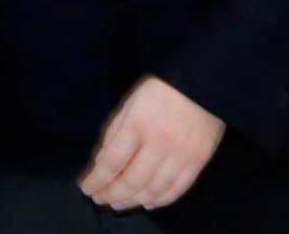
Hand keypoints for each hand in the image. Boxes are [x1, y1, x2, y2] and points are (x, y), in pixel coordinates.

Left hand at [77, 76, 224, 211]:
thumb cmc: (159, 91)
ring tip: (119, 204)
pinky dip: (160, 200)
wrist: (201, 83)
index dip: (97, 180)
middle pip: (132, 180)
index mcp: (138, 125)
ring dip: (133, 201)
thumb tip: (101, 163)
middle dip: (113, 194)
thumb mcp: (129, 104)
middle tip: (101, 200)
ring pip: (154, 189)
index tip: (86, 188)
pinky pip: (177, 189)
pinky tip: (147, 203)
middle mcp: (159, 143)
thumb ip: (114, 133)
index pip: (113, 162)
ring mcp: (181, 155)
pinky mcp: (198, 162)